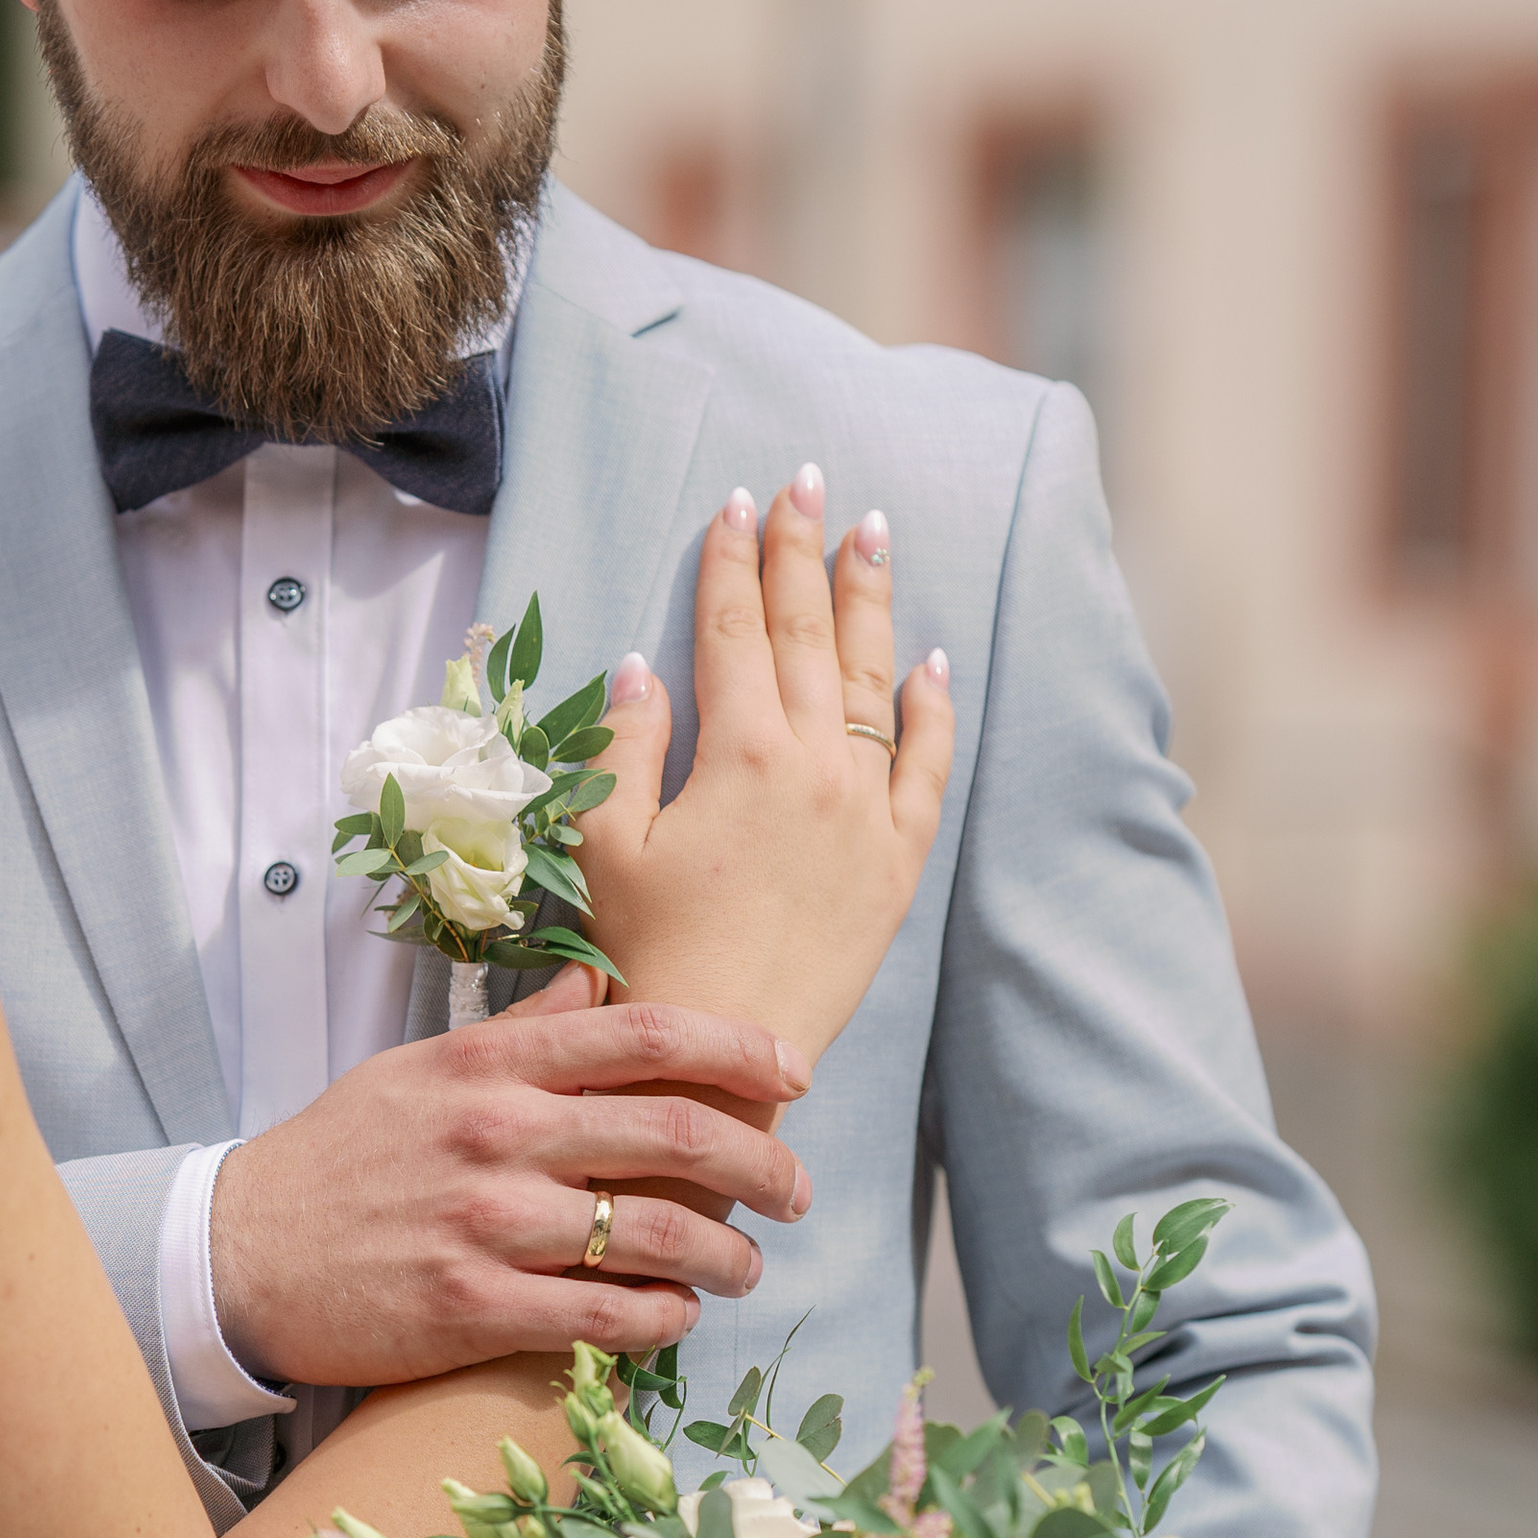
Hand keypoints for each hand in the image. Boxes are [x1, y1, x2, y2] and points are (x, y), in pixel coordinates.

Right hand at [207, 977, 816, 1385]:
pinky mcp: (470, 1307)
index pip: (645, 1034)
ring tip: (748, 1268)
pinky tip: (678, 1318)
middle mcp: (498, 1135)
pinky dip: (661, 1320)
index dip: (739, 1049)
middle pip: (674, 1132)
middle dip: (762, 1163)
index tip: (793, 1073)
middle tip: (797, 1189)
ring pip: (654, 1234)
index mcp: (490, 1066)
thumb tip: (598, 984)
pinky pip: (602, 1317)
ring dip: (727, 1256)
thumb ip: (518, 1032)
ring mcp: (486, 1224)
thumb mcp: (421, 1069)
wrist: (238, 1251)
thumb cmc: (337, 1156)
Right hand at [581, 469, 952, 1065]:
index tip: (734, 503)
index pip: (736, 630)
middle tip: (807, 481)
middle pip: (810, 634)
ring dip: (872, 601)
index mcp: (739, 753)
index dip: (731, 562)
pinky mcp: (898, 864)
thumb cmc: (645, 956)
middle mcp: (817, 767)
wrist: (724, 1056)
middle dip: (804, 551)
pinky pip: (927, 767)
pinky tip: (931, 663)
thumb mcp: (606, 845)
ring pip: (875, 682)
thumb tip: (644, 666)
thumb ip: (626, 745)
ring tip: (873, 533)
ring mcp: (867, 813)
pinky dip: (931, 709)